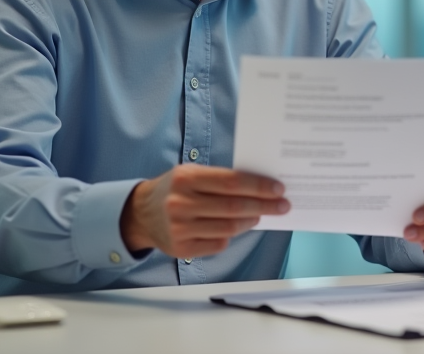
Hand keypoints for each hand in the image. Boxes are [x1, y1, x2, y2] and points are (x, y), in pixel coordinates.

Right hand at [120, 165, 288, 259]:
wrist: (141, 213)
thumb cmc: (175, 188)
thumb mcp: (192, 173)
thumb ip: (220, 179)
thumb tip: (260, 187)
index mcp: (186, 179)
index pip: (232, 182)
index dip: (258, 186)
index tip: (278, 189)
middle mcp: (181, 204)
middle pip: (234, 207)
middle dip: (263, 206)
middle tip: (282, 205)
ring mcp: (180, 228)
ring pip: (229, 228)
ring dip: (251, 220)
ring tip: (262, 214)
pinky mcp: (181, 249)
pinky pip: (218, 244)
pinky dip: (233, 235)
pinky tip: (240, 226)